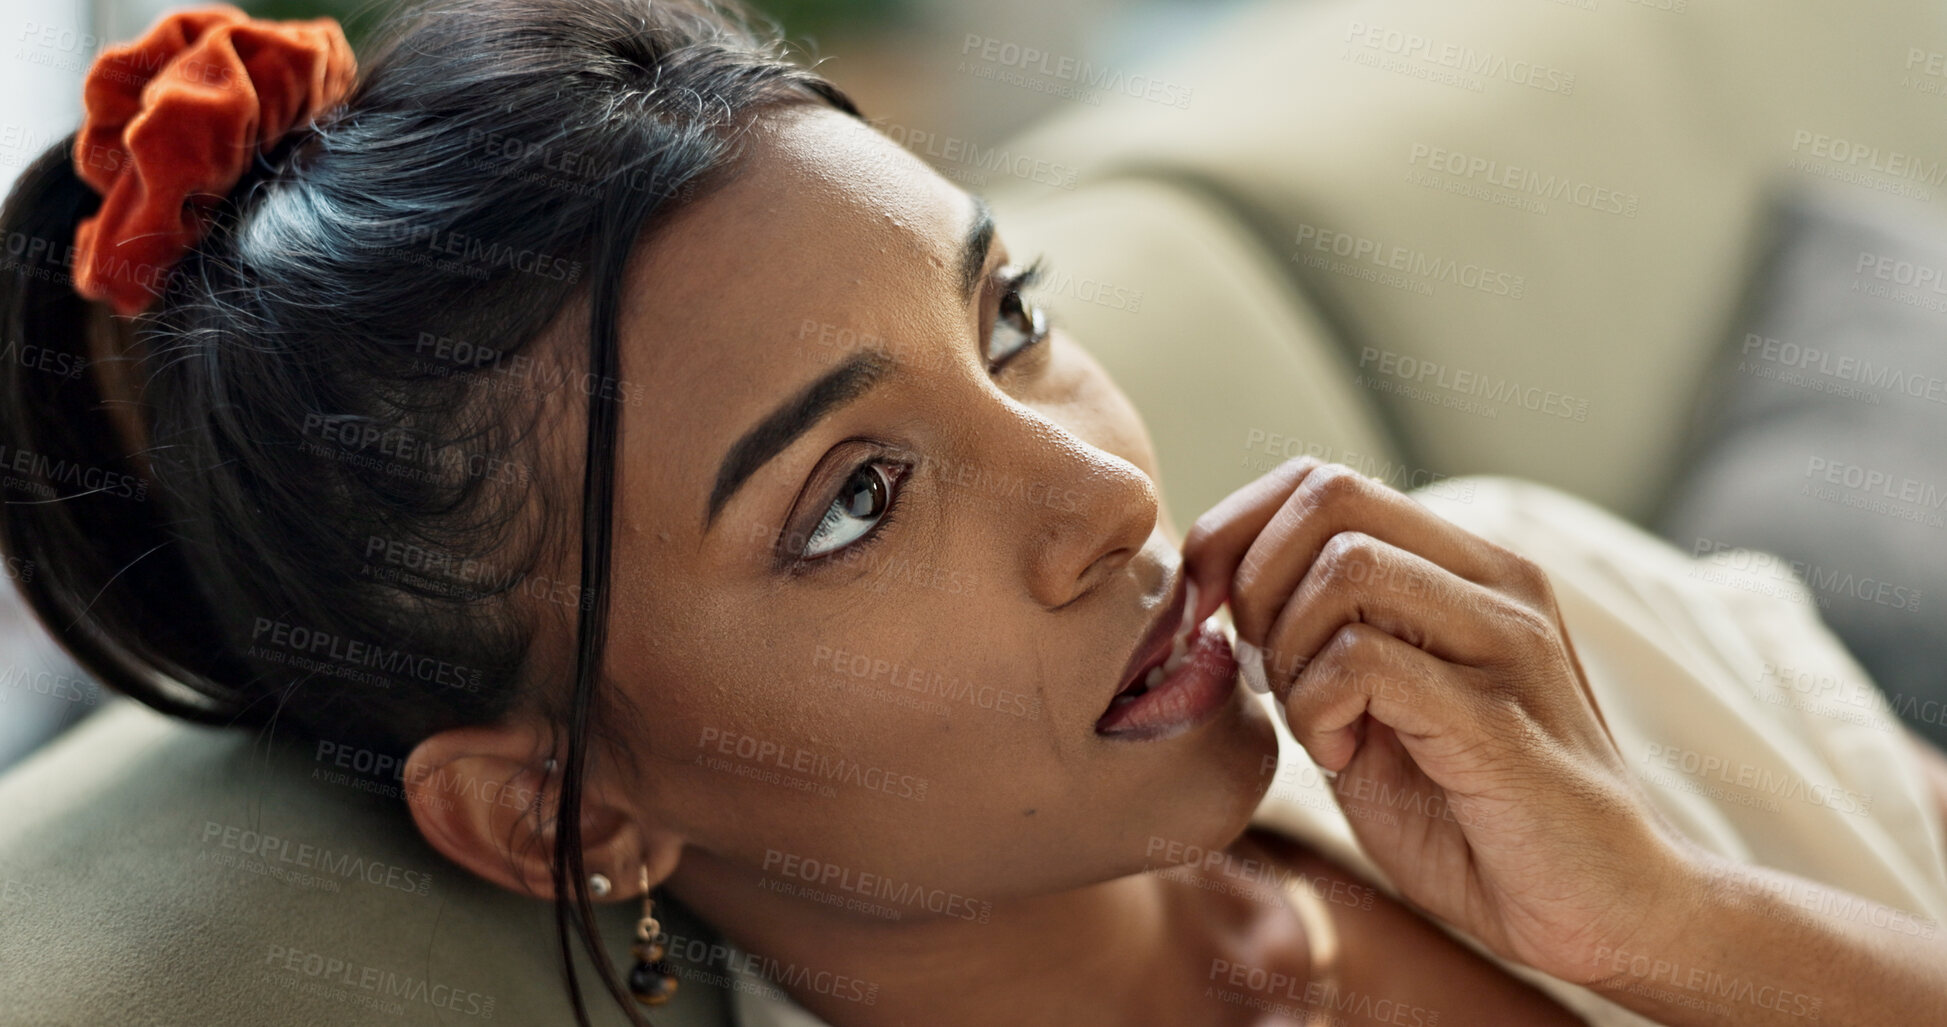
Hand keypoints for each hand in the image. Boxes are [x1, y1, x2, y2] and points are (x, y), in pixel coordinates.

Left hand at [1182, 458, 1691, 984]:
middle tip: (1263, 671)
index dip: (1238, 531)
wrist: (1608, 910)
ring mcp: (1506, 639)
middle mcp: (1497, 581)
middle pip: (1328, 495)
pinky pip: (1361, 659)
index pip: (1323, 479)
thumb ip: (1320, 647)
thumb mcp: (1378, 714)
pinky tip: (1341, 756)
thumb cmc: (1481, 820)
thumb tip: (1221, 593)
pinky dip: (1317, 708)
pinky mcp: (1498, 713)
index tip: (1211, 612)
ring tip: (1316, 722)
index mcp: (1468, 569)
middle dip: (1255, 582)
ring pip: (1343, 567)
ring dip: (1290, 651)